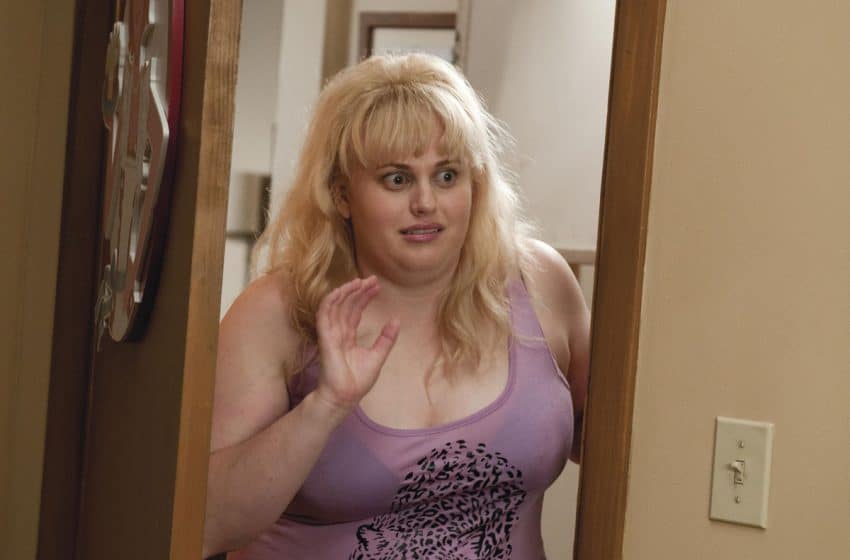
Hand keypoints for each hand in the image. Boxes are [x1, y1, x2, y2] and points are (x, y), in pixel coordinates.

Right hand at [313, 276, 399, 413]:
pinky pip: (324, 315)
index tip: (377, 286)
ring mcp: (330, 334)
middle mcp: (338, 332)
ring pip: (335, 306)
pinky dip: (330, 301)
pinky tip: (340, 290)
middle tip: (372, 280)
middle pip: (347, 305)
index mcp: (348, 336)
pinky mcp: (325, 338)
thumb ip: (386, 339)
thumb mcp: (378, 356)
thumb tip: (396, 320)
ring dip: (346, 291)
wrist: (345, 397)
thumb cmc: (358, 381)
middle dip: (358, 290)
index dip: (364, 296)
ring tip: (360, 281)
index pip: (355, 310)